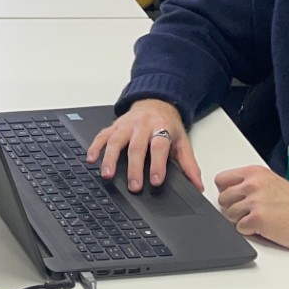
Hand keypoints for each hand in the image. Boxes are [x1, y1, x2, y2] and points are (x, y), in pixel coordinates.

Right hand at [84, 99, 200, 191]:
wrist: (156, 102)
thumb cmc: (168, 124)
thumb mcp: (182, 141)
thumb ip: (189, 165)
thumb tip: (198, 185)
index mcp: (161, 129)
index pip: (159, 146)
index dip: (157, 163)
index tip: (156, 180)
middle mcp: (142, 126)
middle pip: (136, 147)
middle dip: (134, 168)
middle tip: (134, 186)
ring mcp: (126, 125)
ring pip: (116, 141)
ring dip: (110, 159)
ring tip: (107, 175)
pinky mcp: (114, 126)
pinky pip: (102, 136)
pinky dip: (95, 147)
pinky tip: (91, 159)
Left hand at [214, 165, 288, 252]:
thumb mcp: (274, 183)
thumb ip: (252, 185)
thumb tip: (232, 193)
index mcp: (255, 173)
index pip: (221, 180)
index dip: (227, 192)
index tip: (236, 199)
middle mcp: (253, 184)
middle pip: (222, 199)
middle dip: (233, 208)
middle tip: (251, 213)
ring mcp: (255, 201)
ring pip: (229, 214)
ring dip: (241, 221)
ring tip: (261, 220)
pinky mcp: (258, 219)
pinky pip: (239, 228)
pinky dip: (250, 231)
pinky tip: (265, 228)